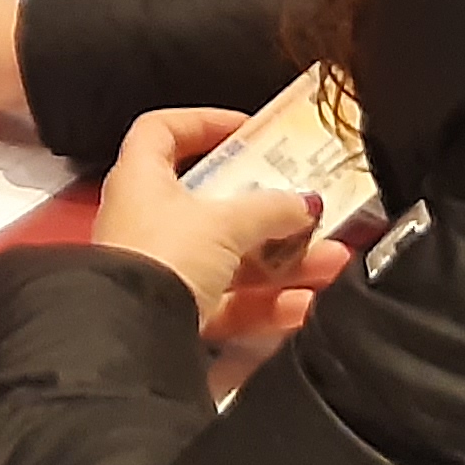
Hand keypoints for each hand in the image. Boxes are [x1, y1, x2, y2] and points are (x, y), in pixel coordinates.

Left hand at [84, 105, 354, 347]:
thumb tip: (305, 203)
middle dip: (267, 209)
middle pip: (211, 203)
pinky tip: (305, 305)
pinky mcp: (174, 317)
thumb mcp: (225, 222)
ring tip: (330, 260)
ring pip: (228, 258)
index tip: (248, 130)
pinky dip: (266, 304)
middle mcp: (144, 222)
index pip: (162, 131)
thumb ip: (270, 208)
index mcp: (140, 180)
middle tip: (307, 207)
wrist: (134, 342)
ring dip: (281, 259)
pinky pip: (228, 304)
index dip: (203, 122)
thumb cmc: (160, 260)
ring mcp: (159, 272)